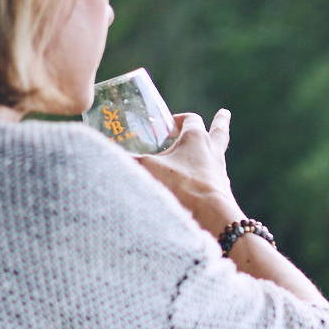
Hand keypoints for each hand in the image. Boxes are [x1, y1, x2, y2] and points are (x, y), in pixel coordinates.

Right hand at [134, 110, 242, 233]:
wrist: (212, 216)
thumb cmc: (182, 186)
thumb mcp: (149, 169)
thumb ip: (129, 160)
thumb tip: (105, 155)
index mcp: (197, 138)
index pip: (191, 119)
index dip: (178, 119)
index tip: (168, 125)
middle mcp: (212, 152)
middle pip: (218, 131)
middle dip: (219, 121)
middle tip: (223, 113)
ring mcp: (220, 171)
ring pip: (219, 154)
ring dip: (213, 150)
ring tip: (211, 151)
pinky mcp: (222, 191)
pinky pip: (217, 177)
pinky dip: (210, 175)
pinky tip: (204, 183)